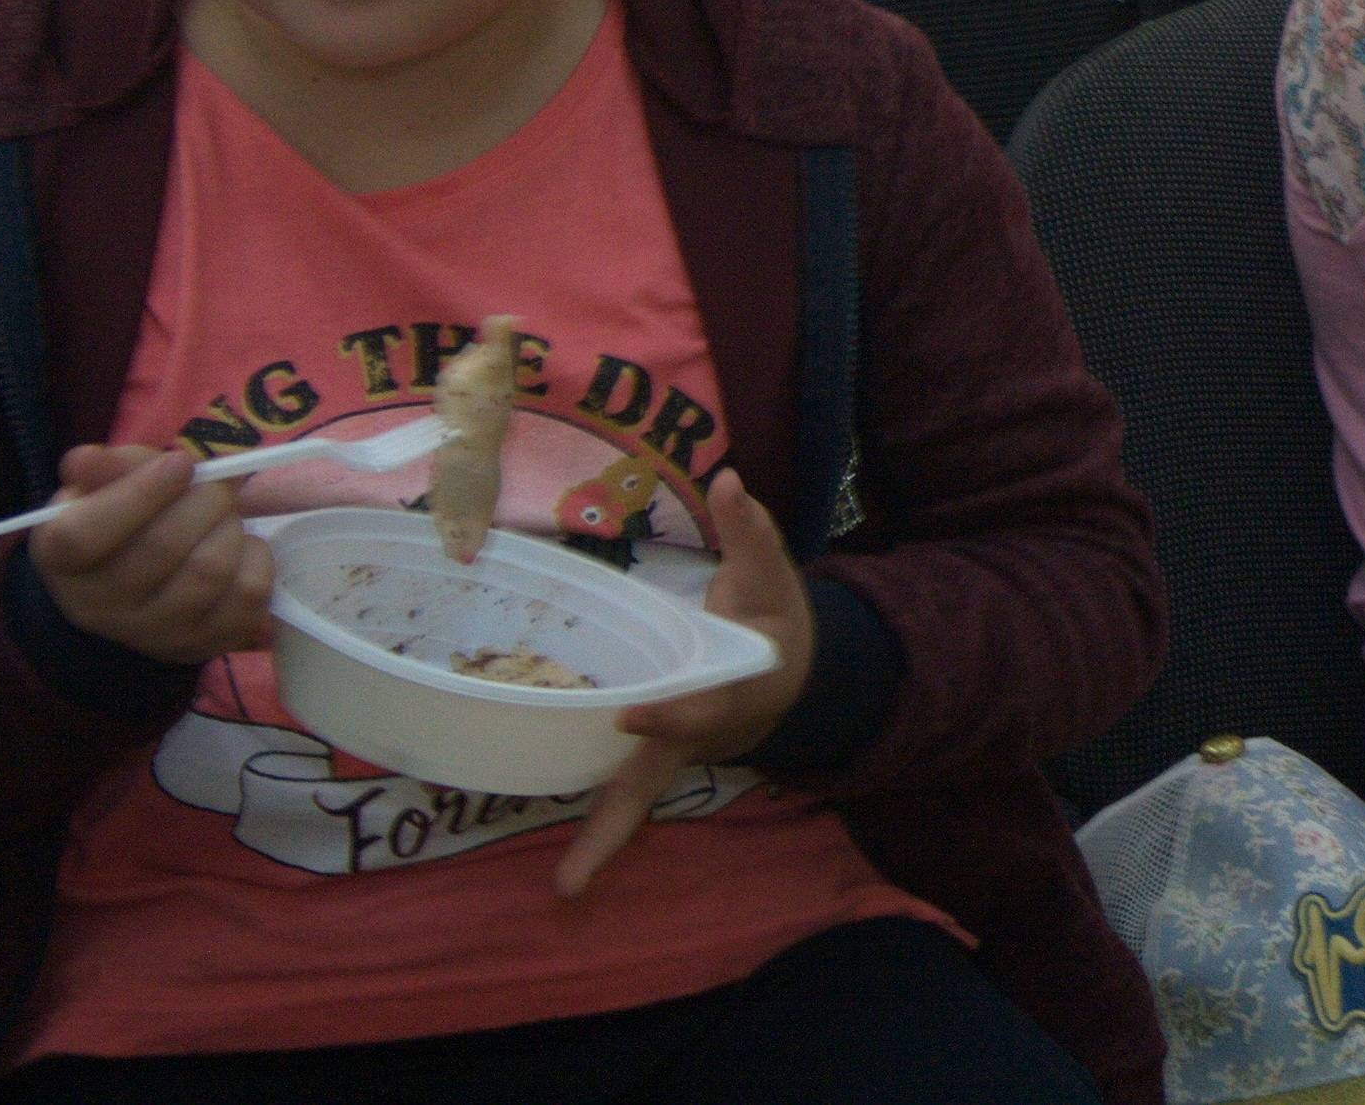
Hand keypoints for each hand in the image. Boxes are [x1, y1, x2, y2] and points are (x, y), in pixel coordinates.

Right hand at [28, 446, 273, 664]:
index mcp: (60, 561)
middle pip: (162, 546)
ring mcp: (154, 635)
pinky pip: (249, 592)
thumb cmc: (122, 527)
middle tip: (218, 483)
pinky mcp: (206, 646)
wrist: (140, 593)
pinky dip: (255, 556)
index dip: (140, 493)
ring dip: (232, 527)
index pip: (86, 534)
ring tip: (226, 515)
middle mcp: (99, 608)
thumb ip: (108, 467)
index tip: (181, 463)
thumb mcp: (104, 490)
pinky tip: (240, 548)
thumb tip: (88, 458)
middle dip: (205, 499)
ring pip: (211, 569)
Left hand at [558, 473, 813, 898]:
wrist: (796, 675)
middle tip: (582, 870)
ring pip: (636, 798)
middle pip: (658, 778)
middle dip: (623, 818)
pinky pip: (624, 794)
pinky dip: (601, 833)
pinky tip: (567, 872)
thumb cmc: (779, 621)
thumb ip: (751, 531)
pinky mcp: (652, 755)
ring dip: (605, 840)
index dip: (669, 713)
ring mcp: (675, 751)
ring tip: (569, 886)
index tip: (631, 714)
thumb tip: (729, 478)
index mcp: (736, 688)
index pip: (699, 704)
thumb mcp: (775, 574)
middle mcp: (701, 731)